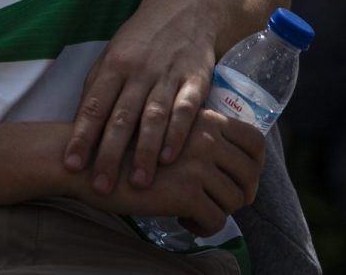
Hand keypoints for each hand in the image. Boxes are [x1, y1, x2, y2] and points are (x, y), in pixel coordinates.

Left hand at [62, 0, 224, 195]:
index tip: (71, 165)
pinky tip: (169, 157)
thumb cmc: (141, 42)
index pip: (93, 105)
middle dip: (109, 154)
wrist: (185, 10)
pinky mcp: (196, 79)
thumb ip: (97, 89)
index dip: (81, 136)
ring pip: (153, 116)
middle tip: (101, 187)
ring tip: (137, 183)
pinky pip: (186, 109)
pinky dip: (178, 133)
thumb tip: (79, 128)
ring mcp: (167, 74)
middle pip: (120, 116)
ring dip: (143, 152)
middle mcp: (138, 70)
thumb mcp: (113, 56)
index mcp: (113, 65)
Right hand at [74, 107, 265, 234]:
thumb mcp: (161, 123)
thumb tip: (217, 152)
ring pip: (235, 199)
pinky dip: (204, 227)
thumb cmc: (121, 144)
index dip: (256, 164)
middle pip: (252, 172)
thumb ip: (190, 129)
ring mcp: (199, 162)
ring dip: (220, 212)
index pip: (255, 139)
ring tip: (197, 213)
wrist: (89, 156)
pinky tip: (185, 221)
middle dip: (243, 194)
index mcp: (204, 117)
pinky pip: (215, 219)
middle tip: (223, 203)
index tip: (242, 180)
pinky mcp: (187, 190)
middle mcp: (207, 136)